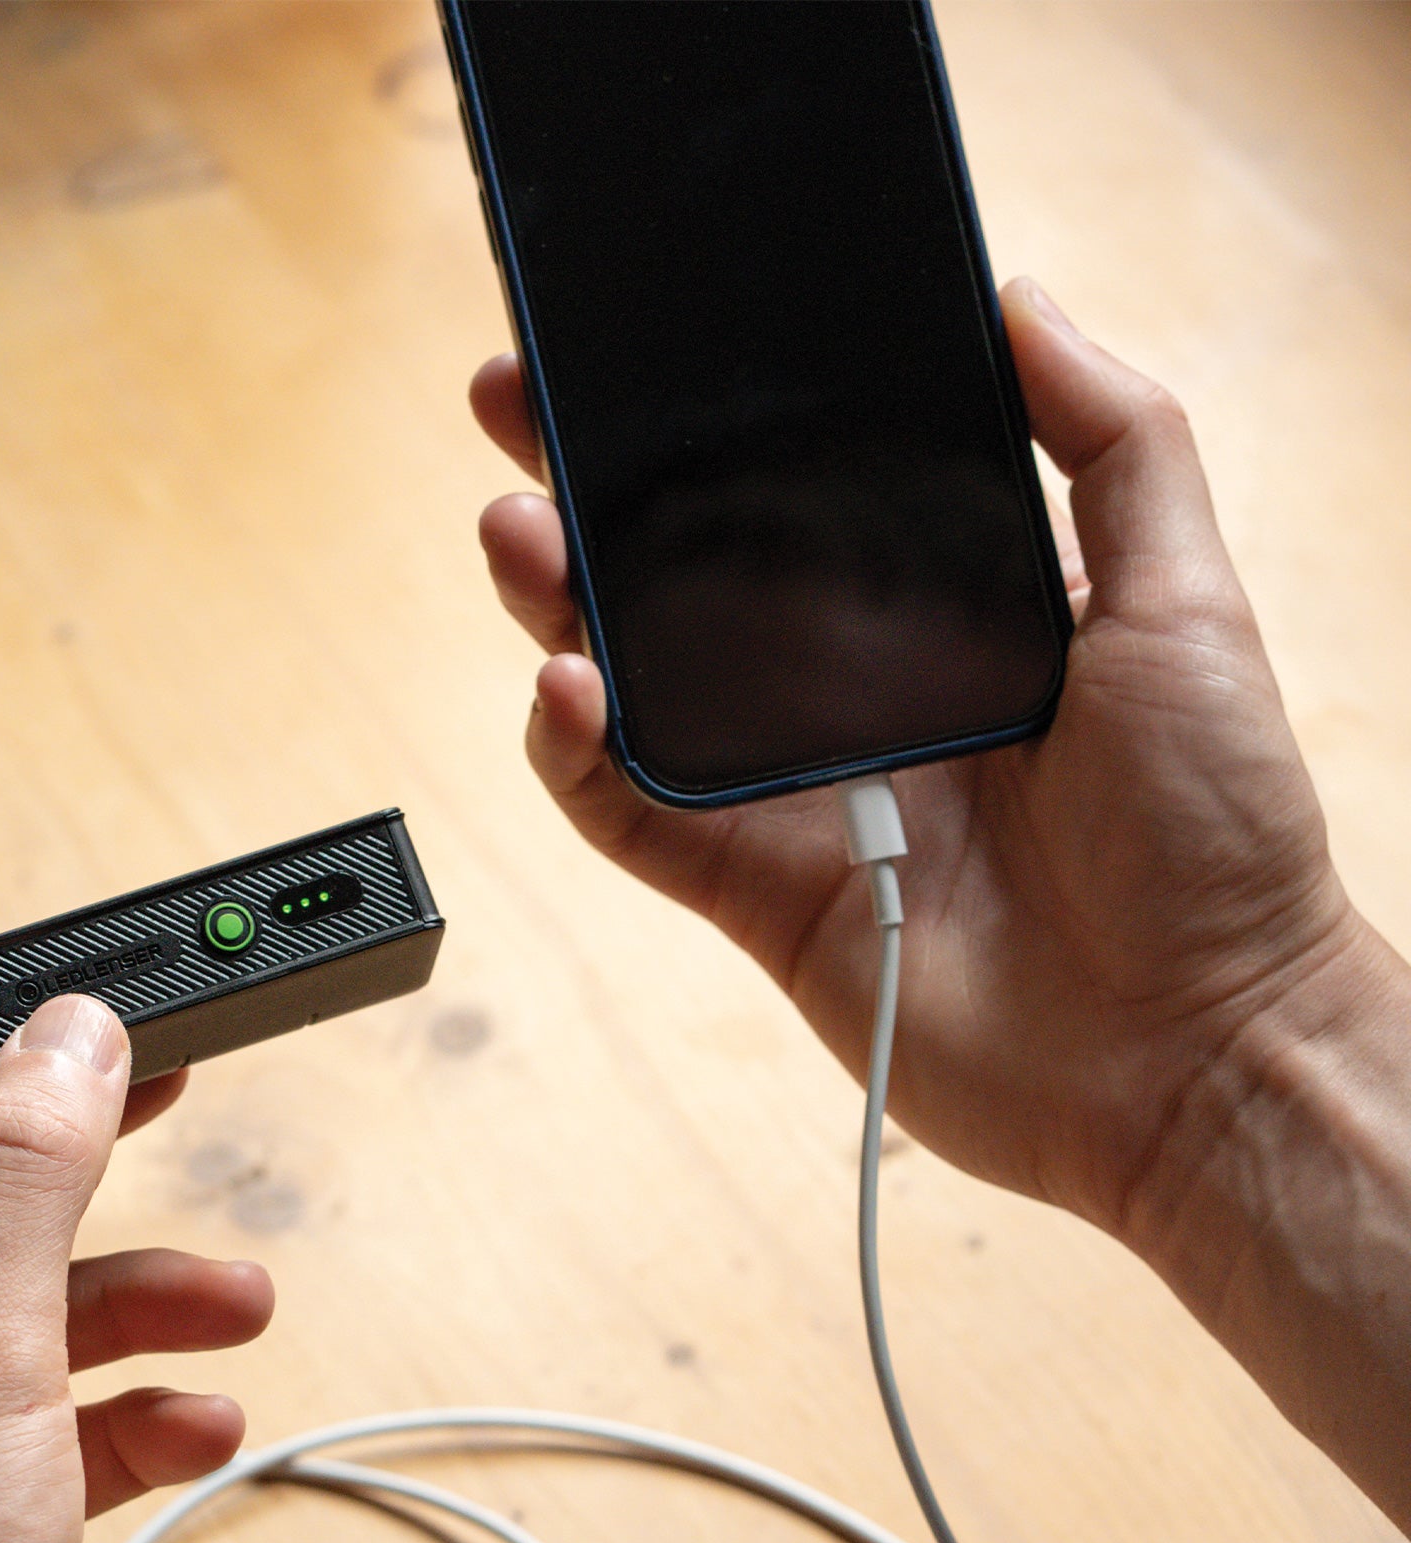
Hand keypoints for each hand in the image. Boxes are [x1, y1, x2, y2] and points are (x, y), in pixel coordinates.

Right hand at [471, 277, 1385, 1247]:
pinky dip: (575, 756)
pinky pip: (630, 814)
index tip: (637, 340)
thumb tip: (1023, 301)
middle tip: (517, 401)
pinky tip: (566, 688)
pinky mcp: (749, 891)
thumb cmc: (1217, 832)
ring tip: (519, 530)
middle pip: (680, 576)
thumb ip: (1114, 446)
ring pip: (631, 684)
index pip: (789, 495)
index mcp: (932, 611)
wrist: (1196, 1048)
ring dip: (555, 601)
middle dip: (589, 485)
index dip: (707, 421)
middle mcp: (843, 692)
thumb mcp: (1185, 604)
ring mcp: (786, 793)